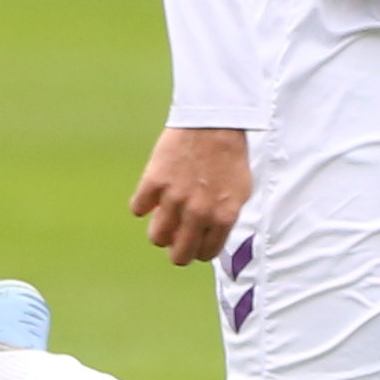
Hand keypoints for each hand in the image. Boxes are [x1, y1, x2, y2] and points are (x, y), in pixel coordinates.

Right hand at [130, 127, 251, 265]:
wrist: (214, 123)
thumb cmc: (230, 156)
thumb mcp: (241, 192)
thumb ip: (226, 218)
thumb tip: (212, 238)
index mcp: (223, 217)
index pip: (206, 254)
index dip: (198, 250)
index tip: (194, 242)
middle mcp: (199, 213)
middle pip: (179, 255)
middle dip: (177, 251)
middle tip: (175, 238)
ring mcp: (175, 198)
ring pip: (157, 237)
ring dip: (160, 231)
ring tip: (163, 217)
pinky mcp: (154, 182)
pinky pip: (138, 209)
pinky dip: (142, 205)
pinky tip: (151, 195)